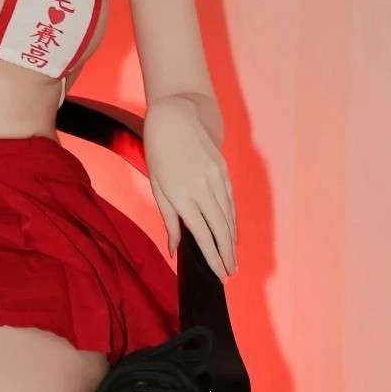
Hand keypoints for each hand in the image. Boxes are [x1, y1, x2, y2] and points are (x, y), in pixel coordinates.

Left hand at [143, 98, 237, 281]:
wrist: (175, 116)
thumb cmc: (159, 153)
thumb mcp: (157, 187)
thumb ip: (169, 220)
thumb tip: (175, 249)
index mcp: (181, 195)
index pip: (202, 235)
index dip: (213, 258)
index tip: (219, 275)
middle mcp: (202, 188)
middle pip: (220, 229)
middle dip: (227, 255)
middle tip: (231, 273)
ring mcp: (216, 178)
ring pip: (228, 216)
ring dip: (232, 241)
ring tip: (233, 259)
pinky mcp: (223, 170)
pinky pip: (230, 201)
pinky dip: (233, 219)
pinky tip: (232, 233)